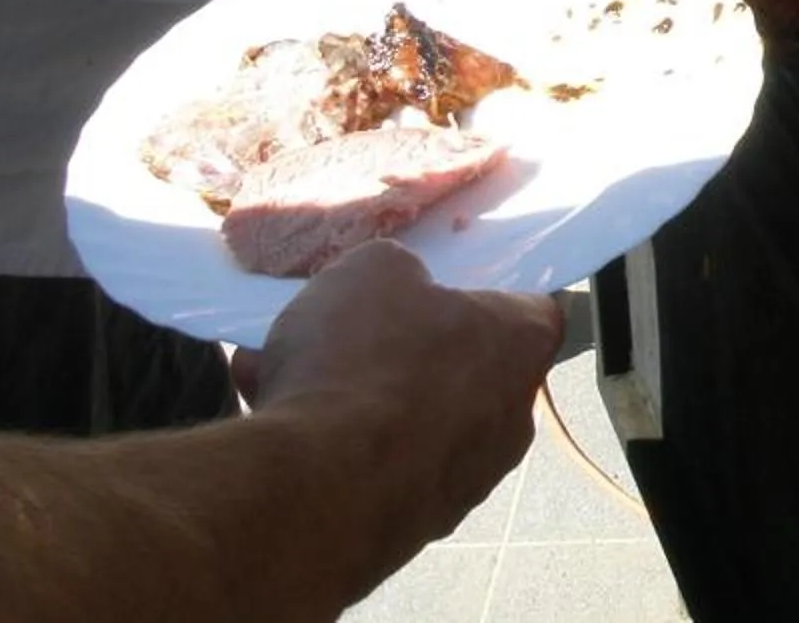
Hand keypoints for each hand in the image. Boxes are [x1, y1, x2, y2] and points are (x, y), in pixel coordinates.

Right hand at [232, 242, 559, 551]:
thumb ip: (395, 274)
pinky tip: (268, 415)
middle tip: (341, 333)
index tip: (438, 293)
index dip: (484, 297)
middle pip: (459, 370)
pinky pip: (371, 469)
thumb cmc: (364, 359)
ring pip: (404, 422)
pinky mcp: (410, 529)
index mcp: (521, 347)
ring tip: (277, 369)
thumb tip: (397, 291)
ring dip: (350, 396)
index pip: (530, 312)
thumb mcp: (371, 270)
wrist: (317, 489)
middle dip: (398, 351)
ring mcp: (461, 484)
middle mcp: (508, 421)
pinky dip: (329, 445)